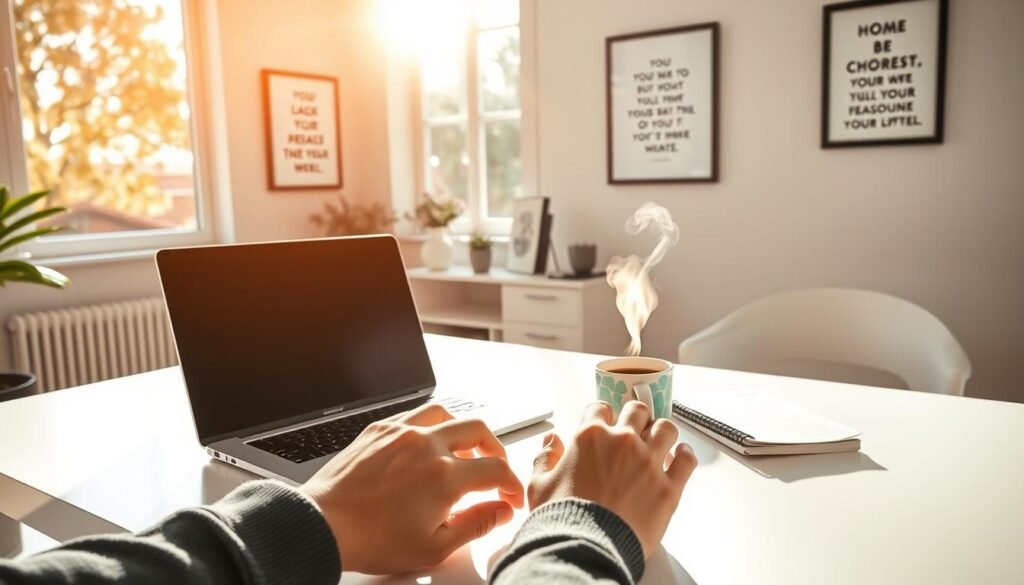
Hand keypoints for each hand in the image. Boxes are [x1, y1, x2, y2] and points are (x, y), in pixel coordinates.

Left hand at [300, 404, 524, 573]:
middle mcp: (427, 445)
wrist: (323, 524)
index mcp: (445, 477)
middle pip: (479, 430)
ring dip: (464, 431)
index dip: (512, 485)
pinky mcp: (380, 429)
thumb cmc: (371, 539)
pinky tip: (428, 444)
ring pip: (447, 414)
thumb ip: (475, 524)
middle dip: (496, 450)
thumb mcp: (434, 546)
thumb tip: (500, 510)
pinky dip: (431, 426)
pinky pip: (415, 414)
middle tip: (495, 468)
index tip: (509, 497)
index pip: (496, 470)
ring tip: (464, 450)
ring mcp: (402, 432)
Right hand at [527, 401, 696, 557]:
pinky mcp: (669, 487)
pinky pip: (687, 460)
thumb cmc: (562, 519)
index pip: (600, 408)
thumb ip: (544, 458)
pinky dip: (686, 455)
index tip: (605, 424)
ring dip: (662, 432)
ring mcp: (649, 462)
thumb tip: (551, 440)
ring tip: (660, 442)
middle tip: (634, 431)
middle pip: (637, 411)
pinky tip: (681, 456)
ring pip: (666, 428)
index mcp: (590, 436)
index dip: (602, 416)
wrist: (585, 548)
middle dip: (635, 418)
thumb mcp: (539, 485)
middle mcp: (622, 442)